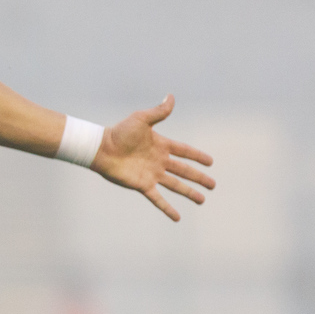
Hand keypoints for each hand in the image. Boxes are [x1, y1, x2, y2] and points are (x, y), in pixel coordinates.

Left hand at [91, 95, 214, 221]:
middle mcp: (159, 161)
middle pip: (184, 171)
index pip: (184, 151)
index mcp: (161, 145)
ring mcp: (151, 174)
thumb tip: (171, 96)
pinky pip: (158, 199)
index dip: (197, 156)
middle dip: (198, 178)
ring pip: (175, 185)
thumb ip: (158, 112)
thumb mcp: (141, 119)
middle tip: (213, 185)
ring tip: (202, 200)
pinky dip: (167, 208)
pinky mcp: (142, 185)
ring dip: (189, 193)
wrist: (101, 148)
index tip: (210, 162)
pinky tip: (177, 217)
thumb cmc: (119, 132)